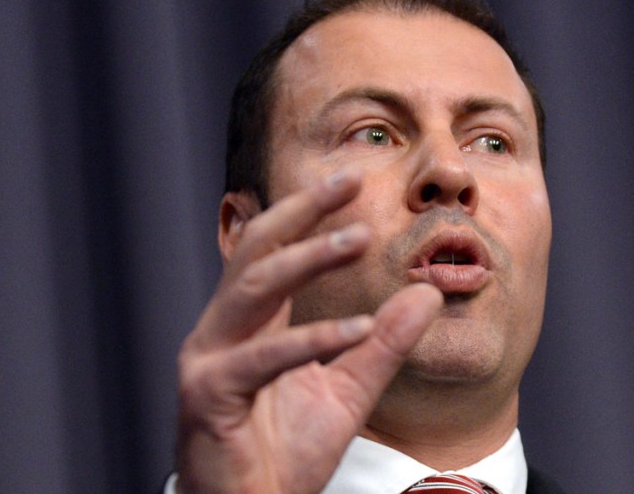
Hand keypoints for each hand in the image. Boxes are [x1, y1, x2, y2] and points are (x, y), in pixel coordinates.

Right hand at [174, 169, 442, 492]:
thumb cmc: (285, 455)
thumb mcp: (349, 390)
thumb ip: (383, 343)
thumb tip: (426, 293)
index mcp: (250, 324)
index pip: (276, 251)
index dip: (309, 213)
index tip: (351, 179)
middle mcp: (222, 331)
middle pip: (258, 251)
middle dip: (303, 211)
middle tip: (348, 181)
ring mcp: (208, 360)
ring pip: (254, 289)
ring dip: (307, 259)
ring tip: (357, 238)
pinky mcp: (208, 395)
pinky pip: (264, 358)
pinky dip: (313, 340)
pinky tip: (360, 328)